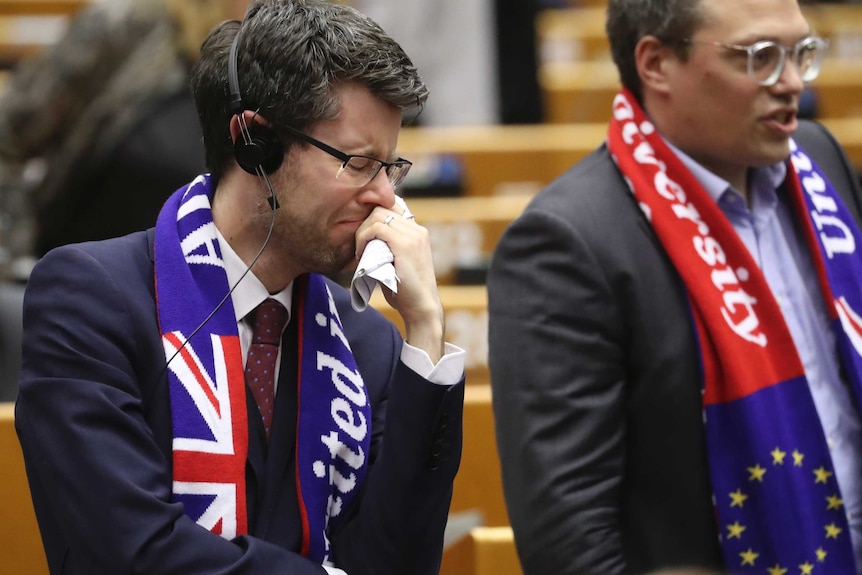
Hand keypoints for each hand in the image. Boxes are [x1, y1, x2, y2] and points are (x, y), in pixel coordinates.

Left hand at [354, 204, 444, 362]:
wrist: (421, 308)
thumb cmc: (405, 292)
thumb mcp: (396, 263)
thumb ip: (387, 248)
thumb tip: (365, 240)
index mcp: (418, 232)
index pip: (391, 207)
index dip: (372, 218)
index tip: (363, 237)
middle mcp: (418, 230)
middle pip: (382, 208)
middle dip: (364, 224)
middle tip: (359, 245)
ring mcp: (414, 235)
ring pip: (377, 215)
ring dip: (362, 232)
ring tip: (360, 252)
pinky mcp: (405, 244)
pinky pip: (377, 228)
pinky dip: (363, 238)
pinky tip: (361, 254)